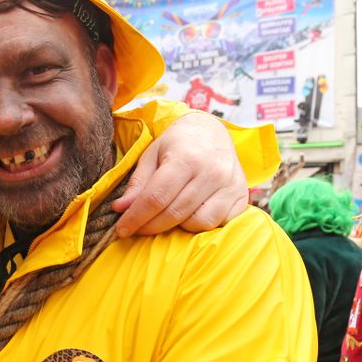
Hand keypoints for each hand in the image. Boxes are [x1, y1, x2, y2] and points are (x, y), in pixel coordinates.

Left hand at [114, 111, 246, 234]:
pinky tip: (188, 216)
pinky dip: (200, 226)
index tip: (121, 229)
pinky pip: (218, 224)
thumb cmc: (177, 144)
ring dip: (177, 227)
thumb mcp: (152, 155)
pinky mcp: (241, 197)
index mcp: (186, 158)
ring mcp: (230, 185)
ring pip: (198, 223)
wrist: (211, 131)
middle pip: (174, 213)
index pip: (156, 198)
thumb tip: (120, 209)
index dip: (136, 218)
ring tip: (165, 217)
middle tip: (136, 229)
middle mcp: (212, 172)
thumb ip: (138, 184)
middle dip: (150, 226)